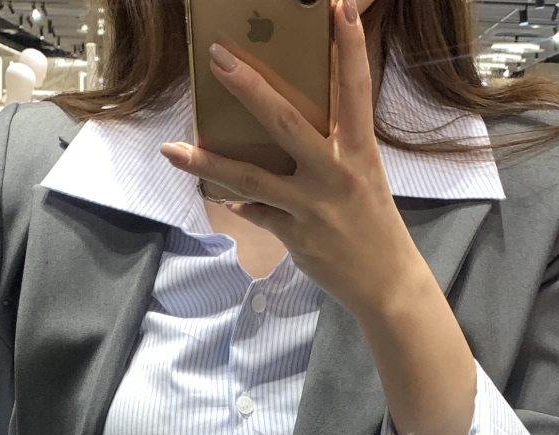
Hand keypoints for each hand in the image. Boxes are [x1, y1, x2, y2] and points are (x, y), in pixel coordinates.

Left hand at [160, 0, 416, 320]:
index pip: (355, 89)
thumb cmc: (374, 224)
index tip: (339, 6)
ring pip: (252, 177)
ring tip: (172, 149)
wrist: (386, 282)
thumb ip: (334, 149)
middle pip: (286, 123)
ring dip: (208, 161)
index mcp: (360, 151)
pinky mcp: (296, 236)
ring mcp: (313, 207)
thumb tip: (289, 125)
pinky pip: (257, 213)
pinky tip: (221, 197)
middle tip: (218, 59)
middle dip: (249, 88)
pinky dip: (239, 204)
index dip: (349, 46)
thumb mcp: (364, 176)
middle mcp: (336, 175)